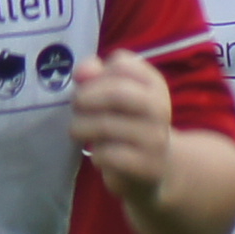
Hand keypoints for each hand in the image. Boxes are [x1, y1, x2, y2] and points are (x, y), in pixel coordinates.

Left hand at [67, 48, 179, 198]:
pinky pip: (108, 154)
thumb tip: (81, 71)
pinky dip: (95, 154)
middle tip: (75, 107)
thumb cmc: (128, 125)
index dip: (96, 73)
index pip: (122, 64)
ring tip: (78, 131)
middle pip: (116, 93)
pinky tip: (97, 155)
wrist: (157, 169)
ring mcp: (155, 138)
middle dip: (85, 98)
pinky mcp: (146, 166)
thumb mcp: (115, 97)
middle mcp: (159, 107)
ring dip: (81, 127)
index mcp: (153, 84)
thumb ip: (96, 77)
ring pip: (106, 125)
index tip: (87, 86)